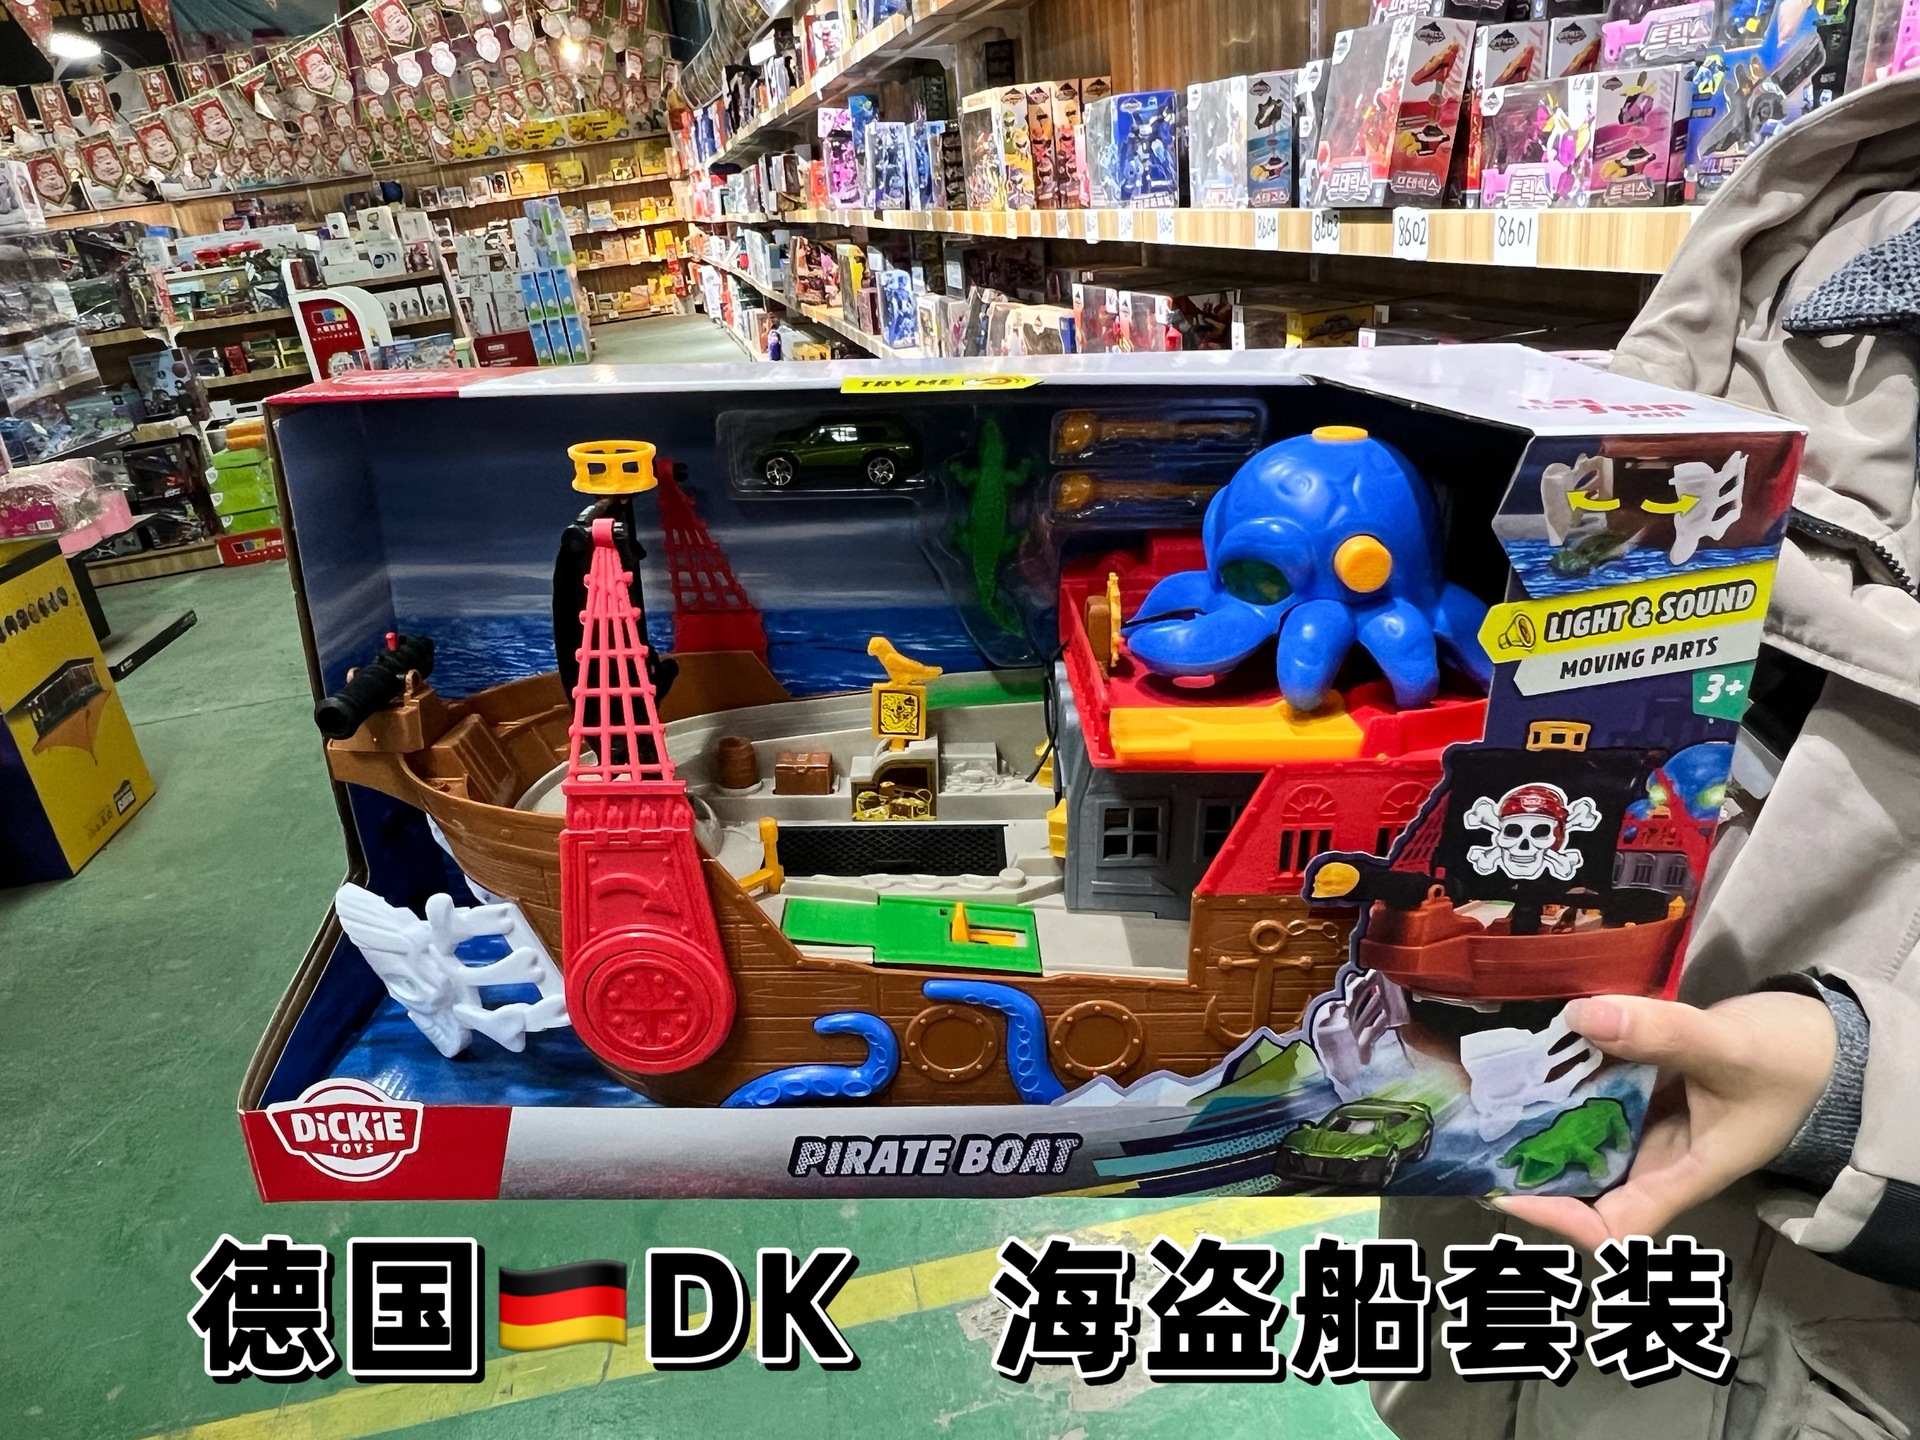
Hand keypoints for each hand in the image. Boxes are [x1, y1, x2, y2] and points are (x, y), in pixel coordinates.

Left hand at [1494, 991, 1836, 1250]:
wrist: (1825, 1043)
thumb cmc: (1791, 1063)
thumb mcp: (1728, 1048)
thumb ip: (1663, 1036)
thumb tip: (1583, 1017)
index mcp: (1682, 1175)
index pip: (1614, 1227)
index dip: (1560, 1220)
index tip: (1506, 1190)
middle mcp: (1656, 1159)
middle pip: (1579, 1181)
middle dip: (1528, 1159)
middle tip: (1475, 1121)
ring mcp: (1648, 1126)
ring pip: (1580, 1135)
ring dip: (1539, 1115)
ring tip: (1489, 1082)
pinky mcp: (1642, 1091)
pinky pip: (1593, 1095)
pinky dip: (1563, 1077)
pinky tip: (1532, 1047)